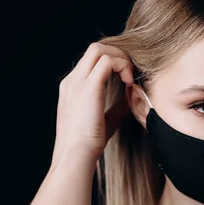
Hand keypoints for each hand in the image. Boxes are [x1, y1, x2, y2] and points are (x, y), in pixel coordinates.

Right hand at [51, 43, 133, 167]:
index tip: (127, 78)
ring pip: (99, 50)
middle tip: (131, 72)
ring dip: (120, 58)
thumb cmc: (88, 145)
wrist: (75, 155)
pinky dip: (122, 66)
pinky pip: (107, 61)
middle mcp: (72, 81)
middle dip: (117, 54)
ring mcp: (78, 82)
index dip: (112, 63)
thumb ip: (116, 107)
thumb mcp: (104, 121)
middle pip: (95, 49)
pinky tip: (129, 81)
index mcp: (72, 88)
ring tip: (130, 77)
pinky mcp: (88, 87)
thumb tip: (131, 99)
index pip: (91, 61)